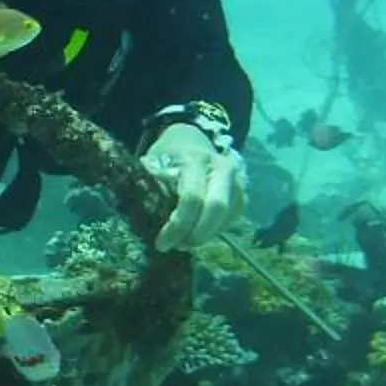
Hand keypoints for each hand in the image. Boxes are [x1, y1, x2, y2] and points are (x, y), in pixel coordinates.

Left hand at [142, 121, 245, 250]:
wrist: (192, 139)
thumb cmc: (168, 154)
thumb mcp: (153, 161)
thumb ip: (150, 183)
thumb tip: (144, 209)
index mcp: (195, 159)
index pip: (191, 198)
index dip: (178, 225)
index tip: (161, 243)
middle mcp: (222, 168)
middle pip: (217, 209)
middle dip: (197, 235)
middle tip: (177, 246)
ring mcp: (237, 180)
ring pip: (226, 218)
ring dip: (205, 236)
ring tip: (184, 242)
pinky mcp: (242, 193)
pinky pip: (231, 219)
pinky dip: (213, 232)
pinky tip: (196, 233)